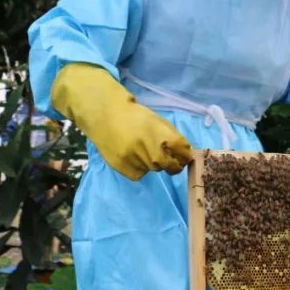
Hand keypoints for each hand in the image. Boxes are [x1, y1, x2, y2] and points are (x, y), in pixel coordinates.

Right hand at [50, 63, 192, 179]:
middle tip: (171, 163)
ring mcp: (134, 158)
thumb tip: (186, 155)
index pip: (182, 151)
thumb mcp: (157, 120)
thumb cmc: (134, 116)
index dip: (185, 155)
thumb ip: (172, 137)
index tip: (184, 157)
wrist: (104, 114)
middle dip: (173, 166)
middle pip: (169, 165)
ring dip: (154, 164)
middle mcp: (148, 147)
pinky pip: (139, 174)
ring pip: (153, 170)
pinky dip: (140, 168)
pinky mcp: (121, 166)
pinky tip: (132, 156)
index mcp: (160, 132)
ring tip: (143, 150)